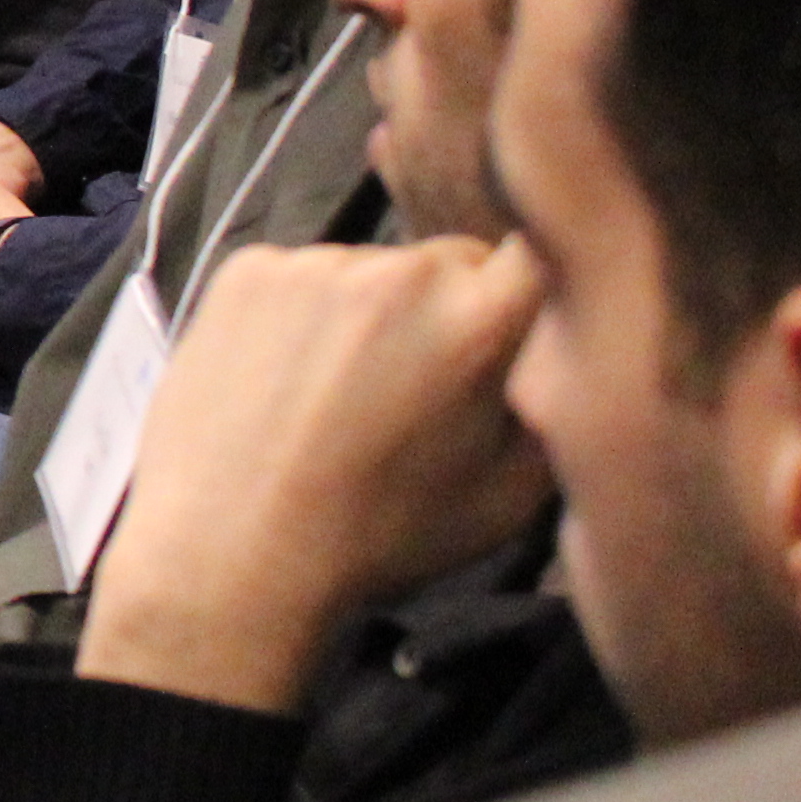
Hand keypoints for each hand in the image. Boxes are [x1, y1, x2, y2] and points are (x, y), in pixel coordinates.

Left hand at [78, 238, 552, 713]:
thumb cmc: (384, 536)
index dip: (533, 289)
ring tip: (342, 390)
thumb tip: (568, 350)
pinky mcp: (246, 269)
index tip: (515, 330)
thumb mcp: (512, 495)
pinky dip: (305, 311)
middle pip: (454, 262)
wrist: (232, 551)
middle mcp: (398, 271)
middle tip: (422, 383)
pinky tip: (288, 376)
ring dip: (375, 310)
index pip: (539, 251)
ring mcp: (313, 262)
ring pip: (375, 269)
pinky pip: (303, 274)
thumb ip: (555, 404)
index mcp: (479, 319)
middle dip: (454, 309)